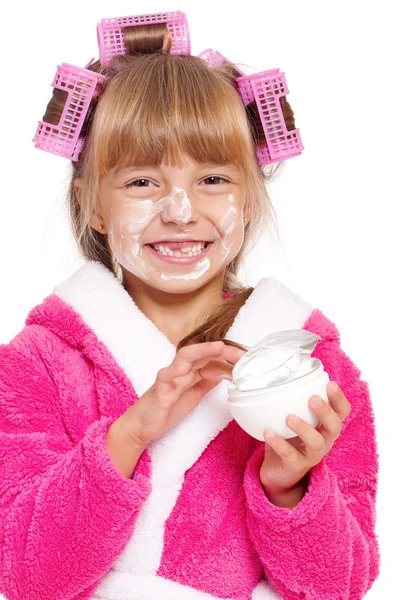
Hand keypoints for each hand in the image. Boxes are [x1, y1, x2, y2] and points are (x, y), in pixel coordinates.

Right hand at [118, 341, 245, 447]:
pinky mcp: (158, 389)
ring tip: (218, 347)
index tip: (249, 360)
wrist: (144, 424)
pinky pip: (165, 376)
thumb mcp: (196, 393)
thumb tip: (227, 372)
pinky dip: (173, 371)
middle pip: (203, 353)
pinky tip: (182, 369)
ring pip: (185, 357)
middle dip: (223, 351)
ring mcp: (170, 377)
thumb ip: (209, 380)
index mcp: (192, 371)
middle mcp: (182, 369)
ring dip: (202, 350)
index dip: (231, 358)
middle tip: (243, 354)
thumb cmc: (168, 407)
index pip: (213, 359)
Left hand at [259, 381, 350, 497]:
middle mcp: (323, 441)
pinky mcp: (296, 466)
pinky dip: (279, 443)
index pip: (341, 412)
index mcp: (325, 427)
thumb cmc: (288, 440)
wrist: (277, 473)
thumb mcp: (292, 419)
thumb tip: (276, 371)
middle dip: (326, 412)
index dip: (339, 399)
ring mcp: (311, 455)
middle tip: (313, 399)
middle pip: (334, 427)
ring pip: (316, 443)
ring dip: (304, 428)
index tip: (330, 384)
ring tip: (289, 417)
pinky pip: (290, 455)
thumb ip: (290, 401)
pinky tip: (268, 432)